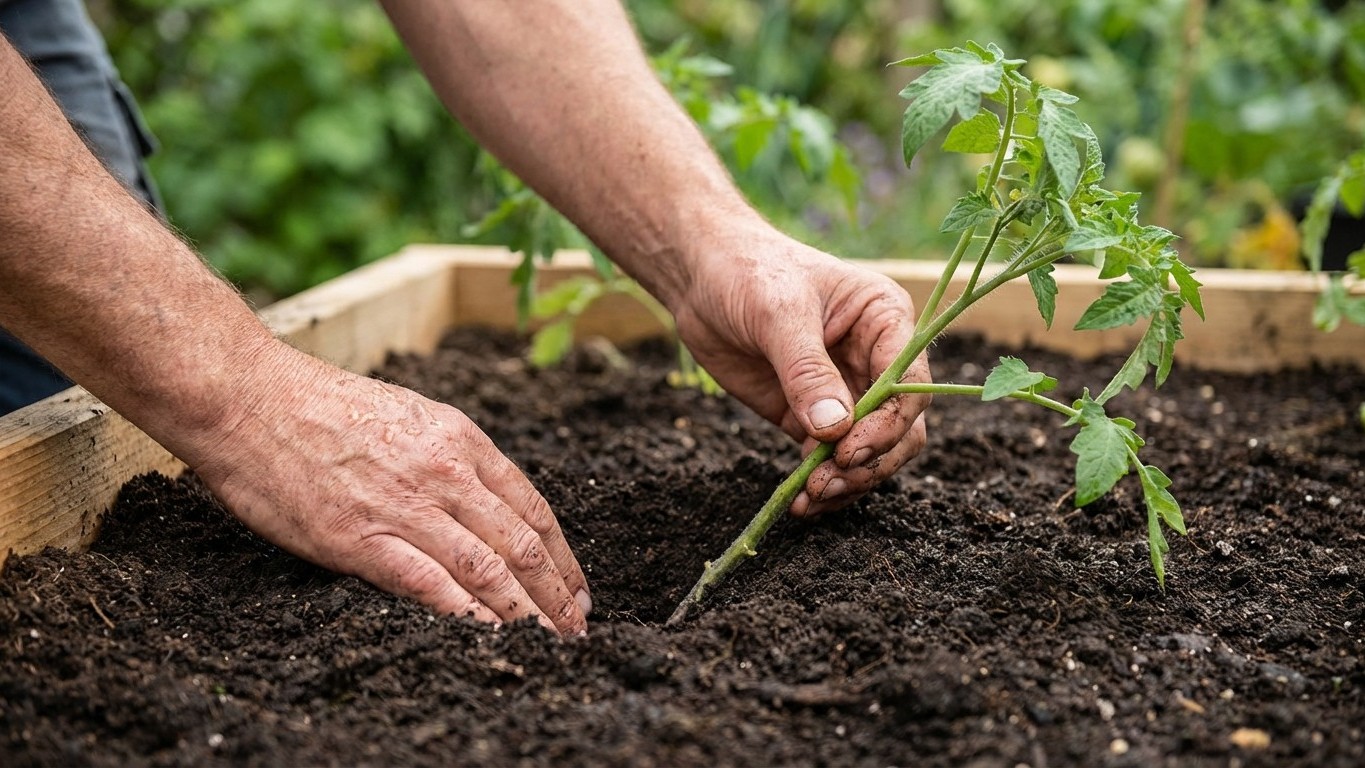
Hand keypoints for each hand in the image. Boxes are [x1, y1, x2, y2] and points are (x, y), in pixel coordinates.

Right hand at [187, 343, 590, 634]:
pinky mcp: (360, 540)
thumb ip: (448, 457)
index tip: (576, 587)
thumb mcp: (408, 414)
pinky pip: (430, 585)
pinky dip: (469, 616)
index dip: (562, 556)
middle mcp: (445, 473)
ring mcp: (405, 508)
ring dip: (527, 614)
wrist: (249, 397)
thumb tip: (480, 500)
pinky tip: (492, 638)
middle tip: (578, 628)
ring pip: (488, 569)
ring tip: (550, 644)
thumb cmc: (320, 405)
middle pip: (521, 544)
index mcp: (460, 439)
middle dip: (556, 594)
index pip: (532, 507)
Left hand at [672, 228, 931, 516]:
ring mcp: (847, 391)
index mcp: (886, 320)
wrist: (700, 278)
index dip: (888, 425)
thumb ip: (806, 370)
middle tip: (828, 483)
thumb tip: (834, 430)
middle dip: (870, 461)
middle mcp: (876, 359)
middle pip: (901, 427)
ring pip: (873, 451)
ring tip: (810, 498)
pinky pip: (831, 460)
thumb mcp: (777, 313)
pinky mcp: (812, 417)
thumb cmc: (747, 273)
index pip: (909, 384)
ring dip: (849, 481)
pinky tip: (800, 501)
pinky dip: (823, 483)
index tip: (848, 451)